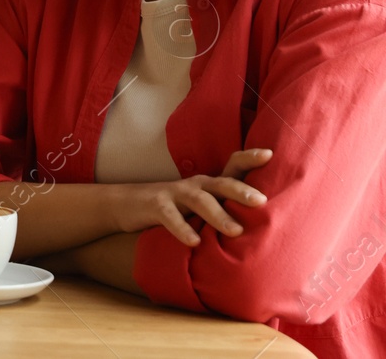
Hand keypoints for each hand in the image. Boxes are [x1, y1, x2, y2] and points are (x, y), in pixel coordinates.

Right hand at [111, 149, 271, 245]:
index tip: (269, 154)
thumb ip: (223, 210)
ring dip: (218, 214)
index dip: (249, 159)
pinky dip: (182, 228)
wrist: (127, 203)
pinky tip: (194, 242)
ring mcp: (174, 193)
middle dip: (240, 190)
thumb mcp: (199, 207)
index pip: (231, 166)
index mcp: (208, 184)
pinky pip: (170, 217)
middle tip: (260, 201)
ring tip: (236, 230)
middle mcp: (194, 185)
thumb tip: (264, 229)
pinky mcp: (155, 206)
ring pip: (198, 200)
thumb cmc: (173, 209)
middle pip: (220, 183)